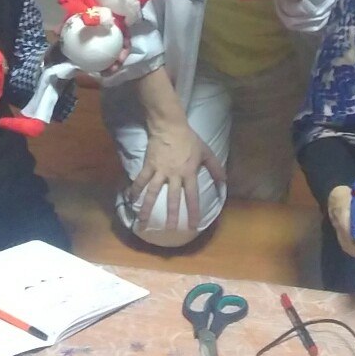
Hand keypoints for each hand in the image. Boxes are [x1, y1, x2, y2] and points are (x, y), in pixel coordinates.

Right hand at [131, 121, 224, 239]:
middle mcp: (174, 175)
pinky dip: (135, 189)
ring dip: (147, 207)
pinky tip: (130, 199)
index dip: (193, 211)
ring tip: (142, 221)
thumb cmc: (189, 139)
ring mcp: (160, 171)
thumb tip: (224, 182)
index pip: (192, 196)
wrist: (170, 126)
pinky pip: (141, 179)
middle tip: (170, 229)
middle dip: (172, 215)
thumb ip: (215, 168)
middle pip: (173, 198)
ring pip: (153, 192)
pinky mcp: (149, 165)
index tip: (192, 226)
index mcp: (189, 173)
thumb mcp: (206, 152)